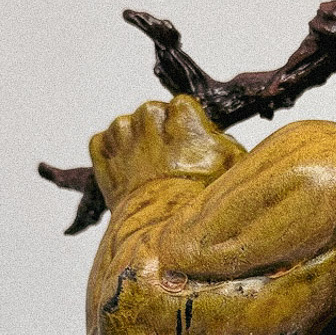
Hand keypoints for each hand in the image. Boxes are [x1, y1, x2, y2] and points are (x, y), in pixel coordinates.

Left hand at [88, 95, 244, 208]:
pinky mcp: (102, 154)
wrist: (163, 228)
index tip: (191, 146)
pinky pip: (103, 144)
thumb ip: (223, 140)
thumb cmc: (201, 196)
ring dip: (134, 143)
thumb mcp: (233, 163)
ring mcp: (122, 135)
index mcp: (181, 113)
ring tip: (148, 170)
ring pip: (126, 127)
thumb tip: (216, 137)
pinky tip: (128, 173)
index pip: (182, 106)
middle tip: (170, 162)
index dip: (188, 127)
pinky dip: (112, 156)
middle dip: (159, 133)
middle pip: (152, 114)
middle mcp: (149, 116)